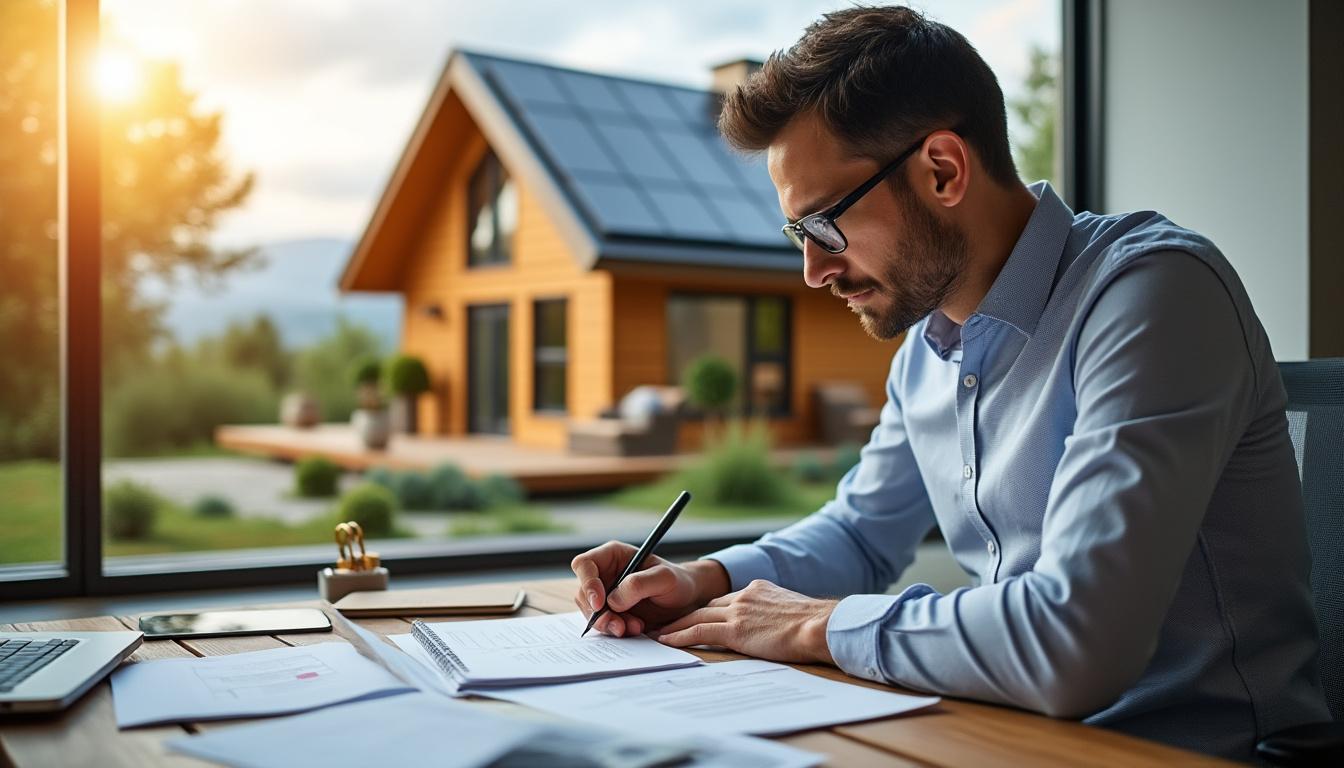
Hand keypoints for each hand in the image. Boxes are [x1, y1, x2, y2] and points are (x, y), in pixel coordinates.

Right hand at [570, 541, 728, 636]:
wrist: (687, 602)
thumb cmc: (677, 582)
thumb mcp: (664, 578)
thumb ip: (638, 584)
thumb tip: (612, 600)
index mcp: (613, 556)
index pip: (584, 564)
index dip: (587, 583)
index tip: (600, 603)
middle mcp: (605, 574)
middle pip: (584, 593)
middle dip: (600, 613)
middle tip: (619, 625)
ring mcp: (606, 595)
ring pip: (592, 613)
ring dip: (609, 624)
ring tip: (635, 627)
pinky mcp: (612, 614)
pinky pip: (603, 624)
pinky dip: (616, 630)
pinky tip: (635, 629)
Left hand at [654, 579, 837, 665]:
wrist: (820, 625)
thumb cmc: (816, 624)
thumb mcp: (793, 611)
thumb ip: (777, 613)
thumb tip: (778, 626)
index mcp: (758, 589)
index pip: (725, 599)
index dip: (709, 609)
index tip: (696, 615)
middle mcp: (745, 595)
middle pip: (707, 605)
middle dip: (686, 615)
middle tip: (667, 623)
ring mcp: (738, 611)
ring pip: (697, 616)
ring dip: (675, 625)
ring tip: (659, 634)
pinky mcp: (735, 630)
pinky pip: (699, 631)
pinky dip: (680, 635)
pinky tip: (666, 641)